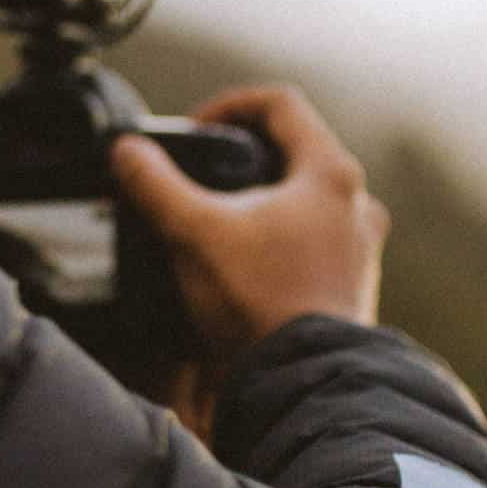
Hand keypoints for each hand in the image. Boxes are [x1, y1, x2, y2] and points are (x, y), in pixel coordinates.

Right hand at [109, 84, 390, 362]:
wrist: (303, 383)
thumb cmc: (260, 302)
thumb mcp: (193, 233)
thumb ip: (155, 185)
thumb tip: (127, 152)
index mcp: (329, 173)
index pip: (280, 104)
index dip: (228, 104)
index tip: (195, 130)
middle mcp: (356, 204)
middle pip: (295, 151)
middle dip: (243, 157)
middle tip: (203, 175)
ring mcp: (360, 246)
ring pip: (307, 200)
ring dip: (263, 201)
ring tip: (219, 223)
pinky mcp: (351, 285)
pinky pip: (313, 243)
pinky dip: (278, 241)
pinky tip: (243, 266)